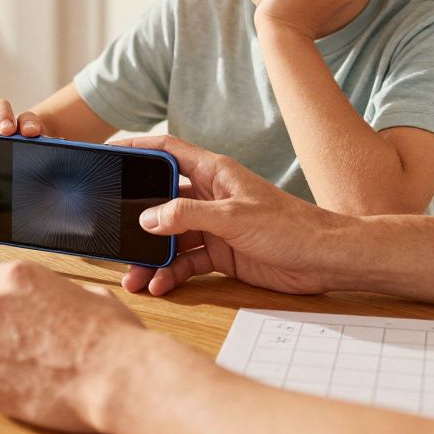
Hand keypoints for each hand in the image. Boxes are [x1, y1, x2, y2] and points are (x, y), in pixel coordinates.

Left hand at [0, 261, 145, 433]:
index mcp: (22, 277)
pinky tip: (29, 387)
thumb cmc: (111, 338)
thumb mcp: (95, 297)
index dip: (9, 297)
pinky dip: (0, 385)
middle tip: (27, 343)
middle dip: (0, 326)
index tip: (18, 311)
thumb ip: (65, 295)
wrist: (113, 378)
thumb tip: (67, 302)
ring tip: (33, 369)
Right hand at [114, 135, 348, 296]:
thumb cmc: (290, 226)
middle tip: (112, 234)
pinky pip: (185, 261)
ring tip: (134, 278)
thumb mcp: (234, 217)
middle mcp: (209, 196)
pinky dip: (171, 273)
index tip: (108, 152)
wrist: (324, 260)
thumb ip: (188, 215)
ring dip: (151, 257)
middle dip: (135, 218)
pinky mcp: (220, 253)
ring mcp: (213, 225)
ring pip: (170, 237)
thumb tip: (147, 219)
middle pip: (160, 200)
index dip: (136, 148)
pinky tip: (161, 285)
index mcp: (214, 172)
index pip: (166, 151)